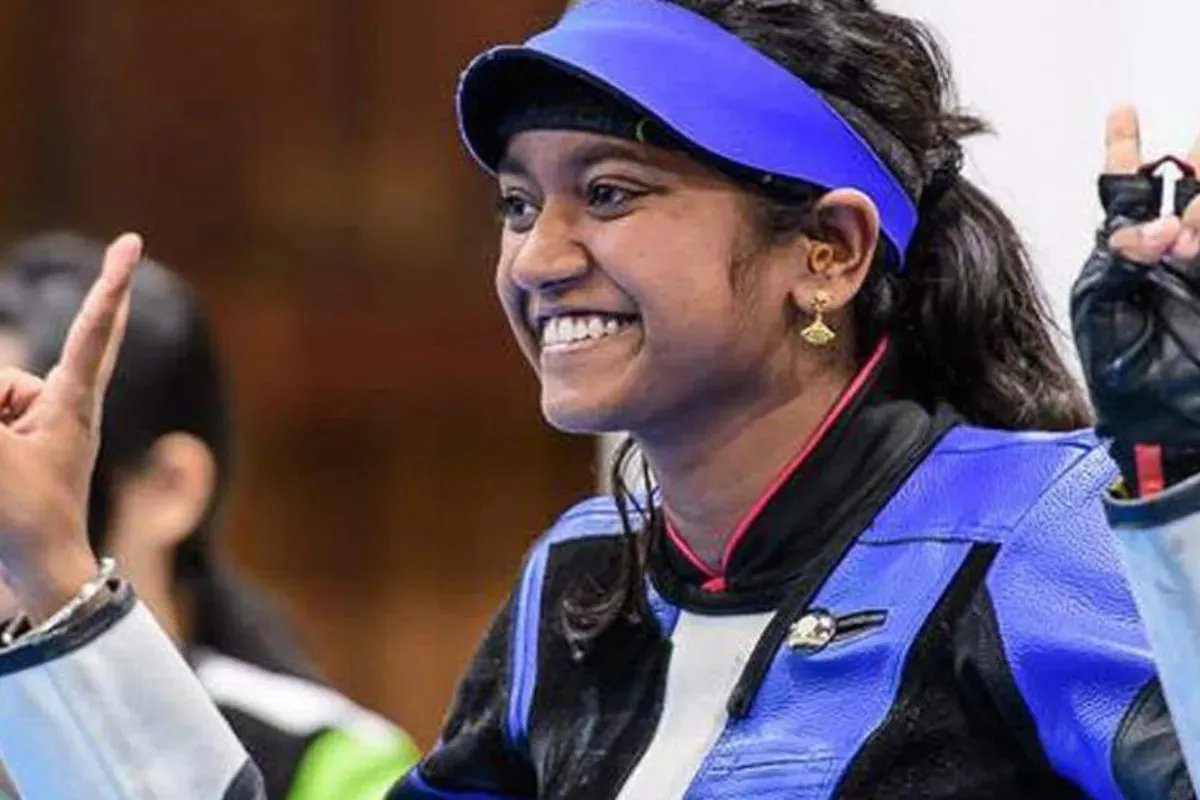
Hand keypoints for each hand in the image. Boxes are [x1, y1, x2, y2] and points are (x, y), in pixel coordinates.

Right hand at [0, 233, 140, 619]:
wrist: (38, 578)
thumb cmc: (22, 520)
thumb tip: (0, 384)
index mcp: (74, 404)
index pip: (92, 331)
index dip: (109, 284)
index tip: (133, 242)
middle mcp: (60, 406)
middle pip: (1, 380)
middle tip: (12, 466)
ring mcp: (37, 427)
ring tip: (4, 480)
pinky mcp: (18, 445)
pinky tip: (9, 469)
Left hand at [1071, 106, 1199, 491]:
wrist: (1163, 429)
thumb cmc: (1120, 375)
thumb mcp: (1103, 312)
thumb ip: (1122, 262)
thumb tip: (1156, 227)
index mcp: (1126, 254)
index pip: (1124, 189)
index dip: (1125, 148)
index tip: (1124, 110)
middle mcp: (1172, 253)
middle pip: (1189, 190)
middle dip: (1195, 167)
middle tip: (1196, 157)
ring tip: (1199, 198)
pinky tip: (1197, 238)